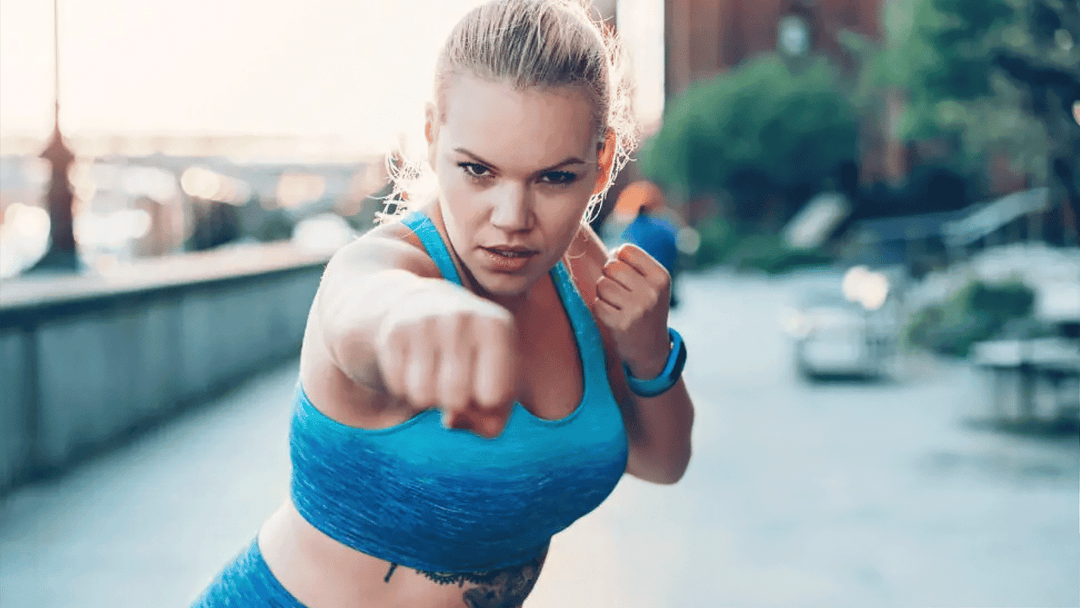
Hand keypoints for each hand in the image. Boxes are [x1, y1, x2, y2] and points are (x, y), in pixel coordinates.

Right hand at [374, 285, 516, 437]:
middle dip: (455, 403)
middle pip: (455, 398)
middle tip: (457, 381)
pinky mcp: (395, 331)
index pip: (492, 397)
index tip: (486, 383)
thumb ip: (491, 422)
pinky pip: (397, 386)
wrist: (429, 307)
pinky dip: (406, 387)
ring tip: (437, 374)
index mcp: (497, 327)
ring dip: (429, 399)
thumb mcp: (499, 383)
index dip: (486, 403)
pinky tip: (416, 365)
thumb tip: (451, 419)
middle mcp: (463, 318)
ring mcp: (426, 322)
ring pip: (422, 397)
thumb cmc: (476, 358)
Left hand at [593, 244, 671, 378]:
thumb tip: (612, 251)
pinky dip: (600, 310)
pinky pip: (597, 305)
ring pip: (602, 285)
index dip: (618, 259)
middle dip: (609, 277)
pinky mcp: (621, 324)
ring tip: (617, 305)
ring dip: (603, 294)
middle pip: (611, 266)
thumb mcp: (651, 285)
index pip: (626, 250)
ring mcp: (637, 308)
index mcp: (660, 277)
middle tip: (619, 292)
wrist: (652, 349)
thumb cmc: (646, 309)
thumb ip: (634, 265)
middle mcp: (652, 291)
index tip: (625, 275)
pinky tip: (613, 316)